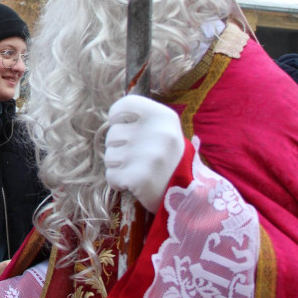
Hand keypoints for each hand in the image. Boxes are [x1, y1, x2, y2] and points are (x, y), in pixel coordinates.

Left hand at [104, 95, 185, 212]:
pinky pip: (111, 176)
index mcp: (163, 116)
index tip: (121, 124)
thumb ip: (141, 120)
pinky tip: (133, 183)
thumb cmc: (169, 158)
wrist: (188, 194)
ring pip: (109, 156)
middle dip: (118, 147)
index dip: (117, 115)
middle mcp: (156, 132)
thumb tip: (112, 118)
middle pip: (112, 133)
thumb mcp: (164, 130)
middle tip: (136, 156)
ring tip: (136, 169)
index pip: (126, 104)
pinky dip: (117, 181)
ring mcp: (147, 155)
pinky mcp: (138, 177)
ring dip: (117, 165)